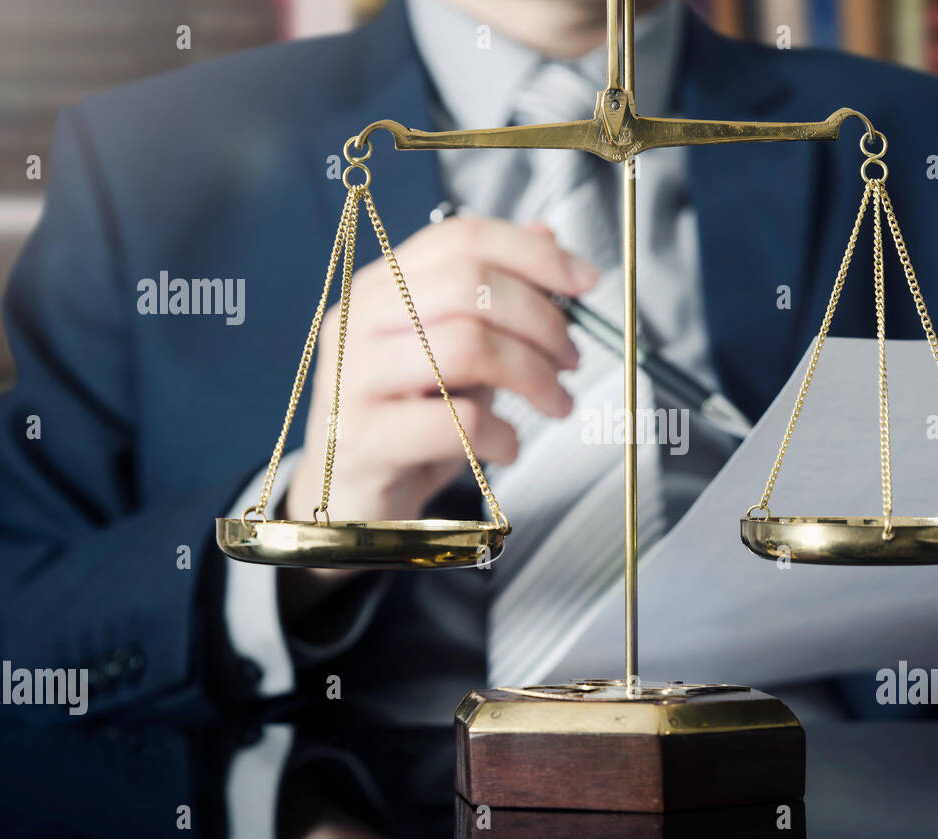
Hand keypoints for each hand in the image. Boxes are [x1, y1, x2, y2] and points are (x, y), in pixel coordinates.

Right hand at [282, 215, 595, 589]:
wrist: (351, 504)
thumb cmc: (408, 427)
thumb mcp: (456, 355)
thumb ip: (492, 298)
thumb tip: (547, 236)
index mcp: (379, 288)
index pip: (459, 239)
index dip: (533, 254)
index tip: (585, 282)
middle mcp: (356, 321)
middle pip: (468, 287)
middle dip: (541, 320)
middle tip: (572, 359)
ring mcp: (352, 378)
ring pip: (466, 347)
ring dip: (533, 375)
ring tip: (557, 403)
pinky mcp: (361, 438)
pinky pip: (456, 422)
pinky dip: (503, 435)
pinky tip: (508, 448)